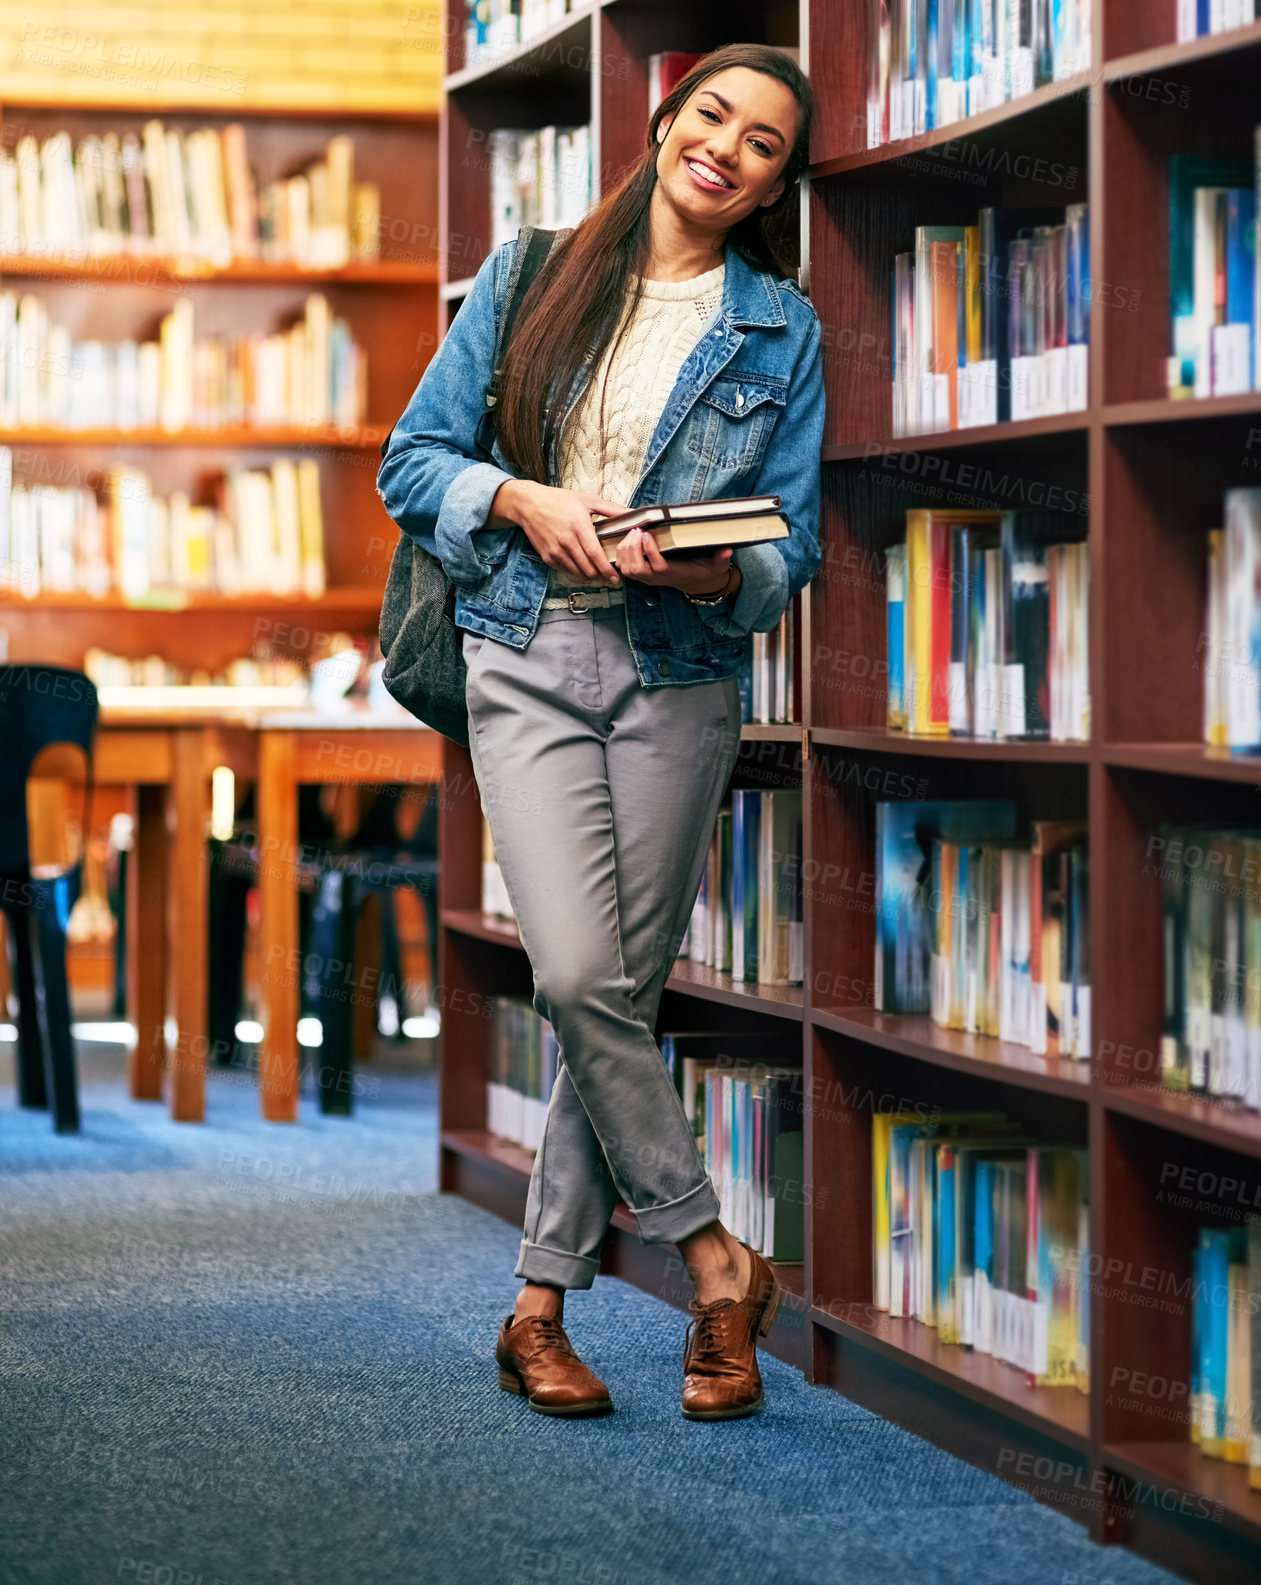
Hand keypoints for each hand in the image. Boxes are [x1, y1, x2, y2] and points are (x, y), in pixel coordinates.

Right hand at [489, 479, 625, 583]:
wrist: (529, 504)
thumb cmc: (558, 500)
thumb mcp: (586, 500)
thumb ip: (611, 509)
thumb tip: (631, 513)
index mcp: (578, 526)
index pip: (595, 555)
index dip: (607, 569)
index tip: (616, 577)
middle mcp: (566, 541)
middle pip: (588, 568)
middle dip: (601, 575)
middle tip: (610, 575)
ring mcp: (555, 550)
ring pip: (577, 573)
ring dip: (589, 574)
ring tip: (596, 570)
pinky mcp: (547, 556)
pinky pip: (566, 570)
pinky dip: (575, 570)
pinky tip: (580, 563)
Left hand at [614, 529, 741, 599]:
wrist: (696, 582)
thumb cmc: (704, 570)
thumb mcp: (717, 565)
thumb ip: (721, 558)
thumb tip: (727, 550)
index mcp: (674, 573)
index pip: (658, 567)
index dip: (650, 552)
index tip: (647, 535)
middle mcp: (657, 578)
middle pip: (637, 569)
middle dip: (633, 549)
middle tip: (637, 530)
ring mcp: (647, 577)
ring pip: (628, 569)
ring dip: (625, 550)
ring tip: (632, 532)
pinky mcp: (641, 574)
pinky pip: (624, 567)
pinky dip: (620, 554)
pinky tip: (626, 539)